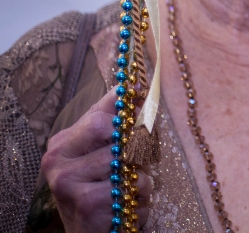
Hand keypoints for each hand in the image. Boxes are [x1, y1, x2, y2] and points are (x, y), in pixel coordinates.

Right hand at [40, 88, 151, 232]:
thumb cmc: (100, 190)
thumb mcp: (104, 155)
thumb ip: (116, 125)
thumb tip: (138, 89)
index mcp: (63, 143)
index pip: (100, 112)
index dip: (128, 108)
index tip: (145, 102)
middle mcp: (57, 159)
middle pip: (111, 129)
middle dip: (136, 142)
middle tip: (142, 158)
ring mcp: (68, 181)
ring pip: (126, 159)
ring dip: (142, 176)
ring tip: (132, 189)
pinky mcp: (86, 201)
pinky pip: (132, 186)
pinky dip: (142, 198)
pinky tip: (128, 207)